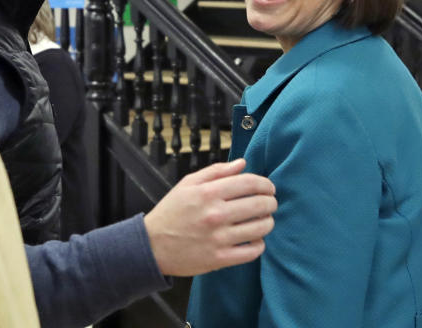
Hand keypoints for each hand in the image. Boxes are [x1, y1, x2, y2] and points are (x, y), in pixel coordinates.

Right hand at [144, 158, 276, 275]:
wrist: (151, 246)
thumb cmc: (171, 212)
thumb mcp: (188, 184)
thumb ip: (217, 171)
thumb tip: (243, 163)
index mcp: (208, 193)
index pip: (250, 183)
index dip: (266, 184)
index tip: (269, 188)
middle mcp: (215, 215)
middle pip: (260, 205)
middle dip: (271, 202)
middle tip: (270, 203)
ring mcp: (218, 238)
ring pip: (261, 228)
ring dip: (268, 222)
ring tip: (264, 220)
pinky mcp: (219, 259)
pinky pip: (252, 252)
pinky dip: (259, 245)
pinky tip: (255, 239)